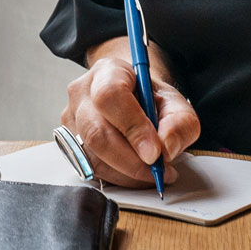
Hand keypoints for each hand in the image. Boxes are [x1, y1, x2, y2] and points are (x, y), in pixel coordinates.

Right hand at [60, 51, 200, 186]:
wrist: (132, 98)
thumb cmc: (150, 99)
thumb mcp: (176, 104)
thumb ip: (180, 123)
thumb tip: (166, 149)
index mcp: (107, 72)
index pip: (110, 96)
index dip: (132, 127)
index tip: (155, 152)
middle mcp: (82, 94)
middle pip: (96, 132)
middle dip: (131, 161)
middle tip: (159, 171)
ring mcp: (71, 121)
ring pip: (92, 157)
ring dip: (127, 174)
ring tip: (154, 173)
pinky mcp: (70, 145)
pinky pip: (92, 169)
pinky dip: (119, 178)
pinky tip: (138, 174)